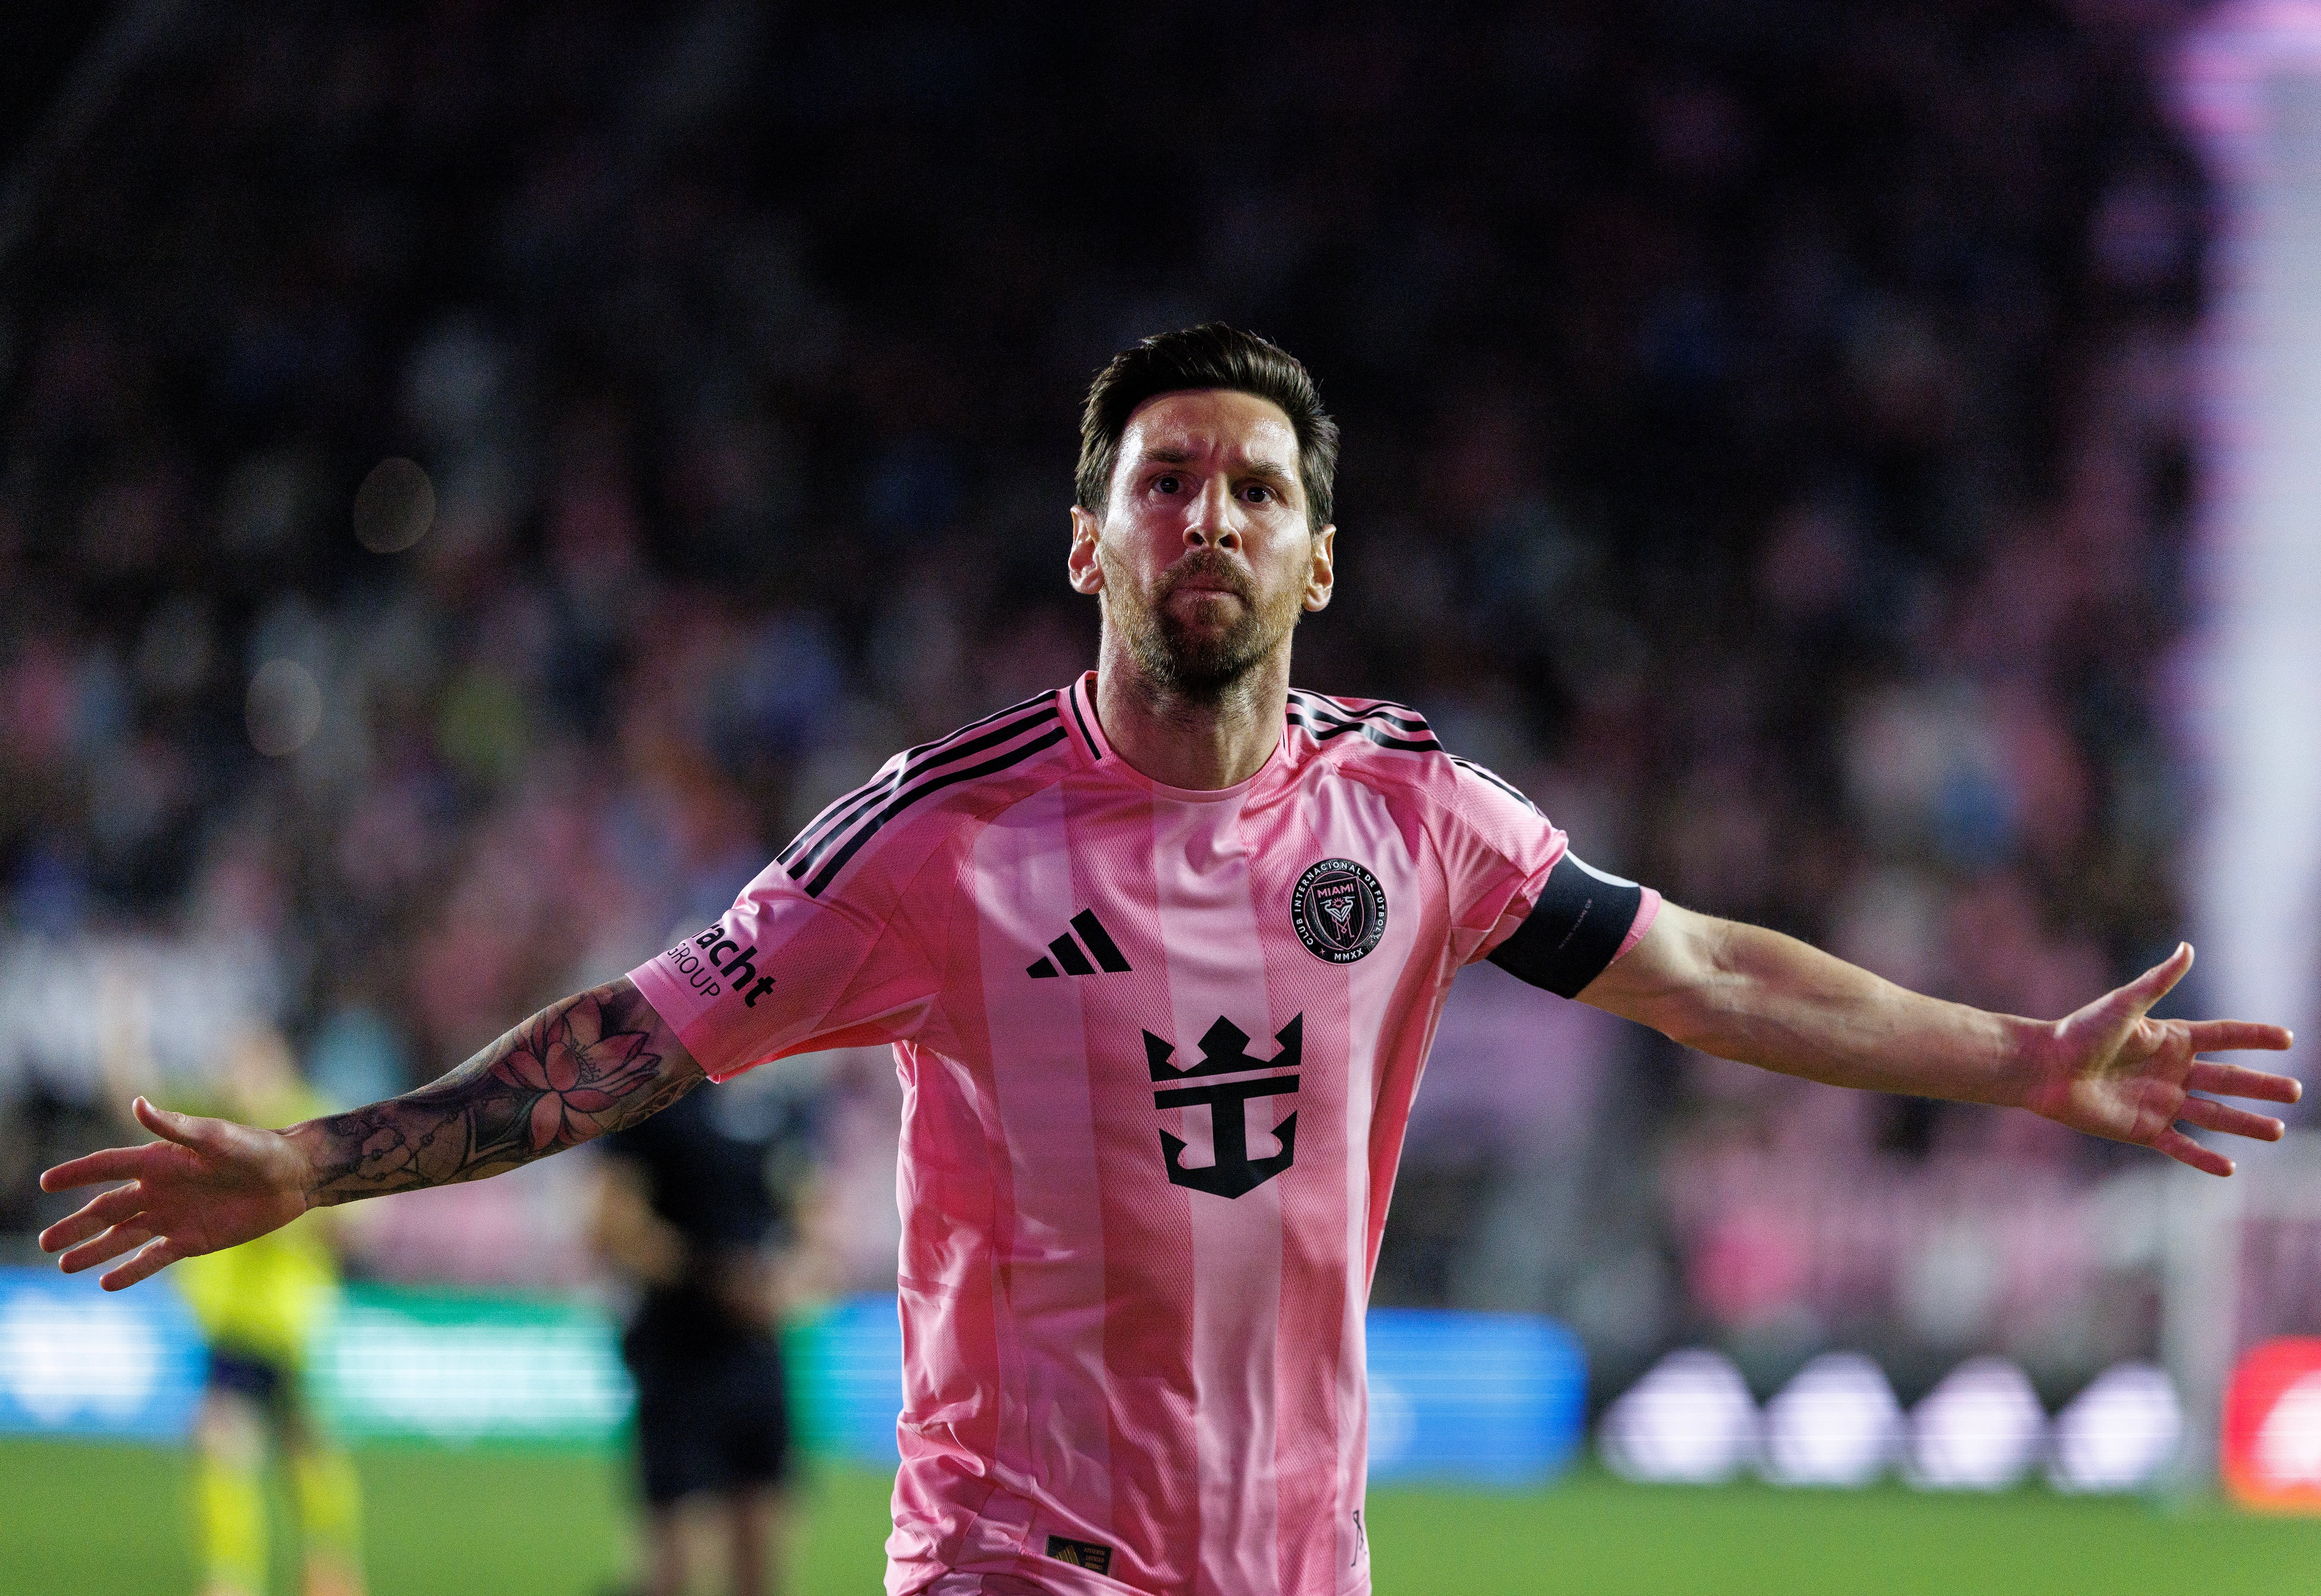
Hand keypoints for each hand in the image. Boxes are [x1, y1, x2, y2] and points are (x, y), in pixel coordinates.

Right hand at [37, 1097, 312, 1289]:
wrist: (292, 1177)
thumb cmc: (256, 1149)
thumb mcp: (216, 1137)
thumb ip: (175, 1127)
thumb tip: (138, 1104)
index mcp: (159, 1161)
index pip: (107, 1166)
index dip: (76, 1174)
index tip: (45, 1182)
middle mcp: (159, 1190)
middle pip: (106, 1210)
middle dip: (75, 1225)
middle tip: (45, 1241)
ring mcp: (172, 1217)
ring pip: (123, 1237)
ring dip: (94, 1251)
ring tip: (65, 1265)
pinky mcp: (191, 1240)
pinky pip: (153, 1259)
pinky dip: (130, 1271)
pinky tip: (106, 1282)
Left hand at [2023, 943, 2299, 1175]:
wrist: (2045, 1067)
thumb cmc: (2080, 1031)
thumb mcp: (2124, 1005)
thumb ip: (2158, 981)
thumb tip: (2188, 948)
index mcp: (2171, 1039)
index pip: (2224, 1036)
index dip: (2254, 1037)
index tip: (2288, 1038)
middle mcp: (2172, 1071)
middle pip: (2227, 1079)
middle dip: (2261, 1086)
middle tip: (2296, 1091)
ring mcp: (2161, 1102)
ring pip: (2213, 1115)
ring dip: (2245, 1123)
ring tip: (2277, 1131)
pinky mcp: (2144, 1129)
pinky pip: (2181, 1147)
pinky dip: (2203, 1159)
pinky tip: (2230, 1167)